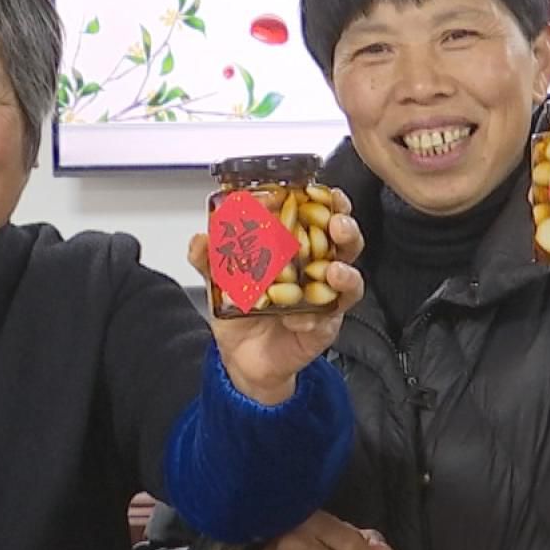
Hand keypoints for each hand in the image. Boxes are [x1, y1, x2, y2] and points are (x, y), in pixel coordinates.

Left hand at [188, 187, 364, 405]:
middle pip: (344, 242)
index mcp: (296, 248)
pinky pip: (330, 319)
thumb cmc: (241, 313)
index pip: (319, 216)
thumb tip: (201, 239)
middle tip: (337, 222)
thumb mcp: (219, 281)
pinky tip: (303, 317)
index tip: (317, 189)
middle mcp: (316, 269)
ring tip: (334, 269)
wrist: (242, 360)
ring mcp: (323, 298)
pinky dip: (317, 317)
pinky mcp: (323, 327)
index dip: (325, 200)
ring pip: (349, 278)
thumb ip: (210, 259)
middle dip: (346, 228)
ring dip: (346, 271)